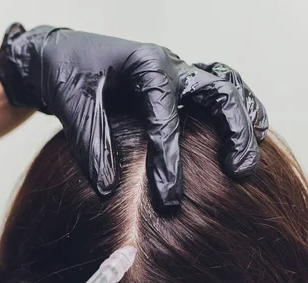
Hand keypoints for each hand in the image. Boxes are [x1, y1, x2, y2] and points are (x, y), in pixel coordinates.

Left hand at [0, 24, 268, 209]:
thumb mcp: (72, 106)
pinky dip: (238, 109)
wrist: (57, 54)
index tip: (168, 202)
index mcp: (145, 65)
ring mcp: (177, 73)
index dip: (168, 162)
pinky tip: (249, 134)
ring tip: (249, 160)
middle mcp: (169, 66)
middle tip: (237, 175)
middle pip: (219, 91)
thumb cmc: (65, 74)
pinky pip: (219, 89)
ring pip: (227, 87)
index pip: (166, 117)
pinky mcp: (177, 85)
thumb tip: (109, 190)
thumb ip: (90, 145)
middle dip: (232, 133)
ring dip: (244, 119)